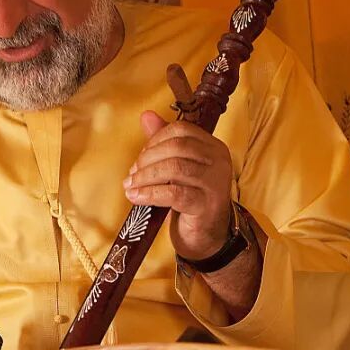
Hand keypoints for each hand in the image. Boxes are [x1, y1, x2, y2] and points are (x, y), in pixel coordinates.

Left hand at [123, 111, 233, 260]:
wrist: (206, 234)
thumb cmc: (190, 196)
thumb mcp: (177, 167)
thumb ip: (163, 141)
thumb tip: (146, 115)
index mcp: (213, 146)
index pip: (180, 130)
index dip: (154, 141)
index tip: (140, 158)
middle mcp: (219, 160)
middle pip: (176, 147)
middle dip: (147, 159)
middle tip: (132, 174)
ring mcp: (215, 183)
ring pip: (175, 168)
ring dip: (145, 177)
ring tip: (130, 186)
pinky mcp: (207, 205)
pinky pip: (174, 193)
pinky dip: (150, 194)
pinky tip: (136, 198)